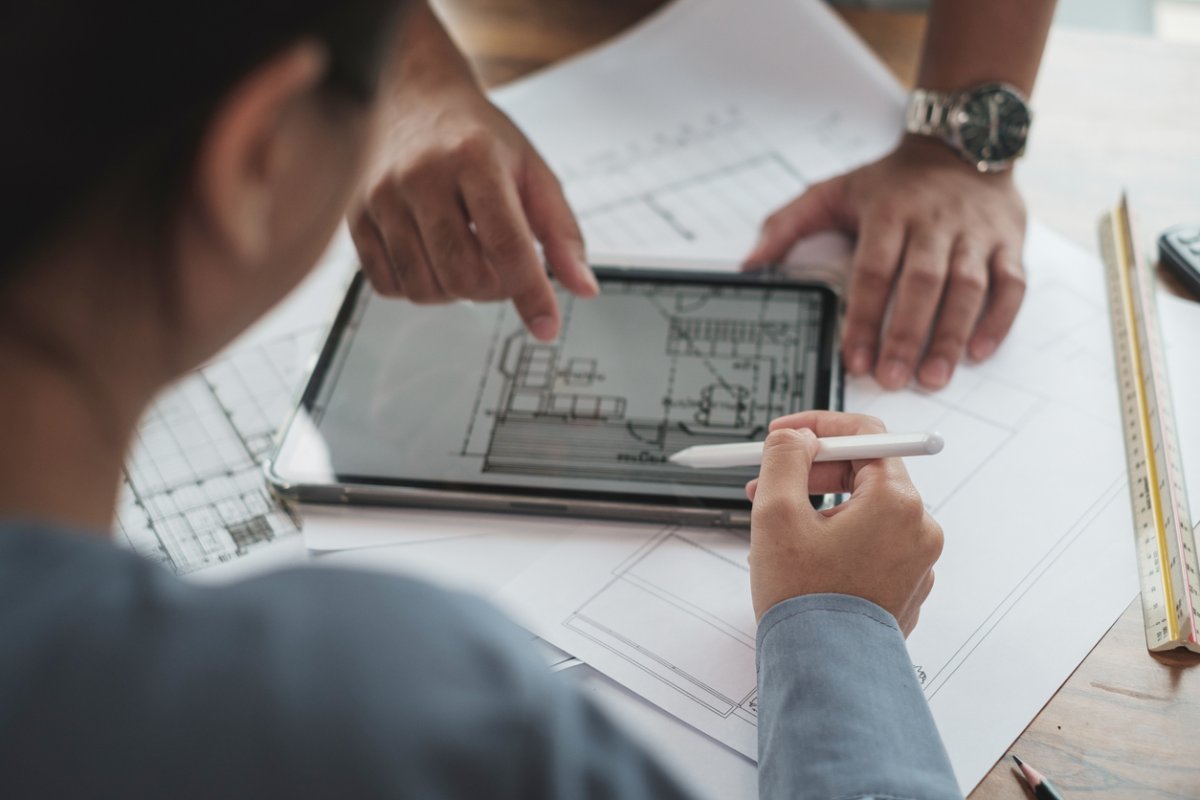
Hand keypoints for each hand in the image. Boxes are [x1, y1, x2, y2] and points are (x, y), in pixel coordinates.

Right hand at [349, 74, 595, 340]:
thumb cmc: (477, 137)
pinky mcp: (355, 217)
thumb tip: (583, 288)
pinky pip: (388, 286)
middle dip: (493, 290)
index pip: (505, 243)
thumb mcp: (532, 170)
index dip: (530, 292)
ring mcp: (380, 197)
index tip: (547, 327)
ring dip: (456, 292)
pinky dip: (420, 288)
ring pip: (424, 288)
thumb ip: (561, 231)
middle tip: (503, 270)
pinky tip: (434, 259)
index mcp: (473, 158)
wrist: (412, 96)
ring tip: (469, 259)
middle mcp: (420, 176)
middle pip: (461, 274)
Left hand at [744, 136, 1026, 389]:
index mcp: (889, 213)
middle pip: (921, 283)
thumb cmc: (892, 182)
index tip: (854, 359)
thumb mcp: (833, 191)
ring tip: (932, 377)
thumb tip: (750, 263)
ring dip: (950, 335)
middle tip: (892, 379)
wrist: (959, 143)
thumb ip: (787, 225)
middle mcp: (934, 223)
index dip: (864, 318)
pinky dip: (998, 320)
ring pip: (968, 288)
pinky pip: (1011, 284)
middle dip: (905, 335)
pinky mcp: (1009, 242)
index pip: (875, 271)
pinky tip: (978, 353)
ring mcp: (975, 234)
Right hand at [745, 411, 942, 635]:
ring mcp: (917, 562)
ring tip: (778, 536)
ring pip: (864, 511)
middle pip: (864, 473)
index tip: (783, 433)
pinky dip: (837, 541)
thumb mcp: (775, 513)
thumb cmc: (804, 602)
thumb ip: (784, 457)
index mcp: (897, 503)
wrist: (826, 676)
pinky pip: (871, 545)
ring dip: (819, 510)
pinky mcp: (906, 588)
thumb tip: (797, 435)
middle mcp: (919, 529)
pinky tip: (802, 563)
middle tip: (766, 485)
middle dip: (811, 473)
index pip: (865, 435)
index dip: (818, 427)